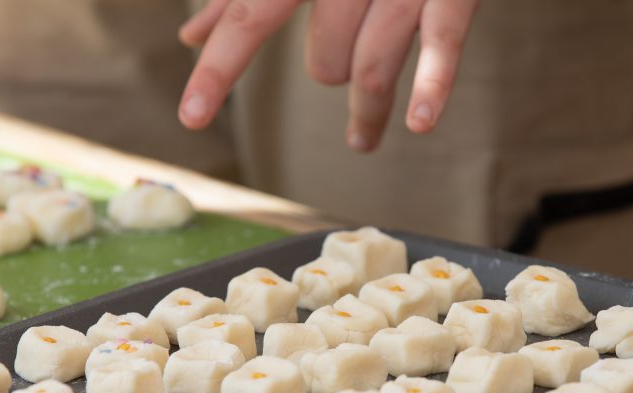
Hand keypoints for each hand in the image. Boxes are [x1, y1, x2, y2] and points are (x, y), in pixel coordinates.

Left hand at [178, 0, 478, 151]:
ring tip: (362, 136)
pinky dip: (431, 86)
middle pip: (325, 60)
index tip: (192, 117)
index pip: (248, 16)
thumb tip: (191, 37)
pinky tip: (419, 121)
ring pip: (371, 69)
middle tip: (341, 71)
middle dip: (331, 74)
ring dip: (367, 112)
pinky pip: (440, 44)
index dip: (219, 69)